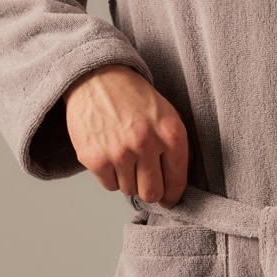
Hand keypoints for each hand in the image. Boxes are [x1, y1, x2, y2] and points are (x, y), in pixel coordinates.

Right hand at [64, 64, 189, 205]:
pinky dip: (111, 176)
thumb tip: (181, 181)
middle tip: (145, 179)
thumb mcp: (168, 114)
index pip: (177, 182)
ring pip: (129, 190)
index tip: (169, 198)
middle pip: (152, 193)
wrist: (97, 78)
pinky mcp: (95, 159)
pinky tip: (111, 154)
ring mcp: (119, 153)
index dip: (172, 196)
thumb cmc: (134, 97)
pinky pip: (109, 185)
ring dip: (129, 179)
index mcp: (171, 134)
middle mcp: (146, 145)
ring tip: (125, 156)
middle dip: (150, 190)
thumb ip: (179, 147)